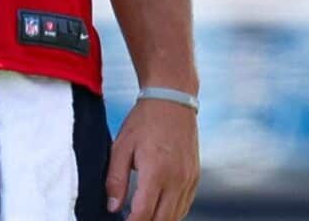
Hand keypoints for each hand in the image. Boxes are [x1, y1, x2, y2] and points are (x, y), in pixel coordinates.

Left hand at [106, 97, 198, 220]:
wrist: (173, 98)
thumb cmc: (145, 120)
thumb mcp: (121, 147)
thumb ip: (115, 180)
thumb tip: (113, 208)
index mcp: (156, 172)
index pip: (143, 214)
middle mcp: (177, 178)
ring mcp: (189, 178)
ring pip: (176, 216)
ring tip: (142, 217)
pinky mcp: (195, 175)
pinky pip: (185, 205)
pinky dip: (172, 213)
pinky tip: (159, 211)